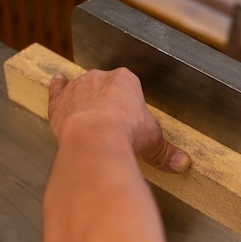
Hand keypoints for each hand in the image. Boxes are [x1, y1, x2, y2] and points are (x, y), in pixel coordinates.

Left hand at [48, 68, 190, 172]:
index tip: (130, 117)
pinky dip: (58, 87)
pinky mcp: (59, 100)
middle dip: (107, 101)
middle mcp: (101, 78)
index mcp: (126, 81)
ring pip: (82, 87)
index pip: (129, 86)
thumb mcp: (153, 142)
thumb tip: (182, 164)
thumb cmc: (126, 133)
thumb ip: (165, 152)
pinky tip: (58, 82)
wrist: (94, 139)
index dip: (129, 103)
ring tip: (88, 114)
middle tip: (111, 122)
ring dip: (85, 98)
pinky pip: (58, 88)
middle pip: (105, 85)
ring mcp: (77, 87)